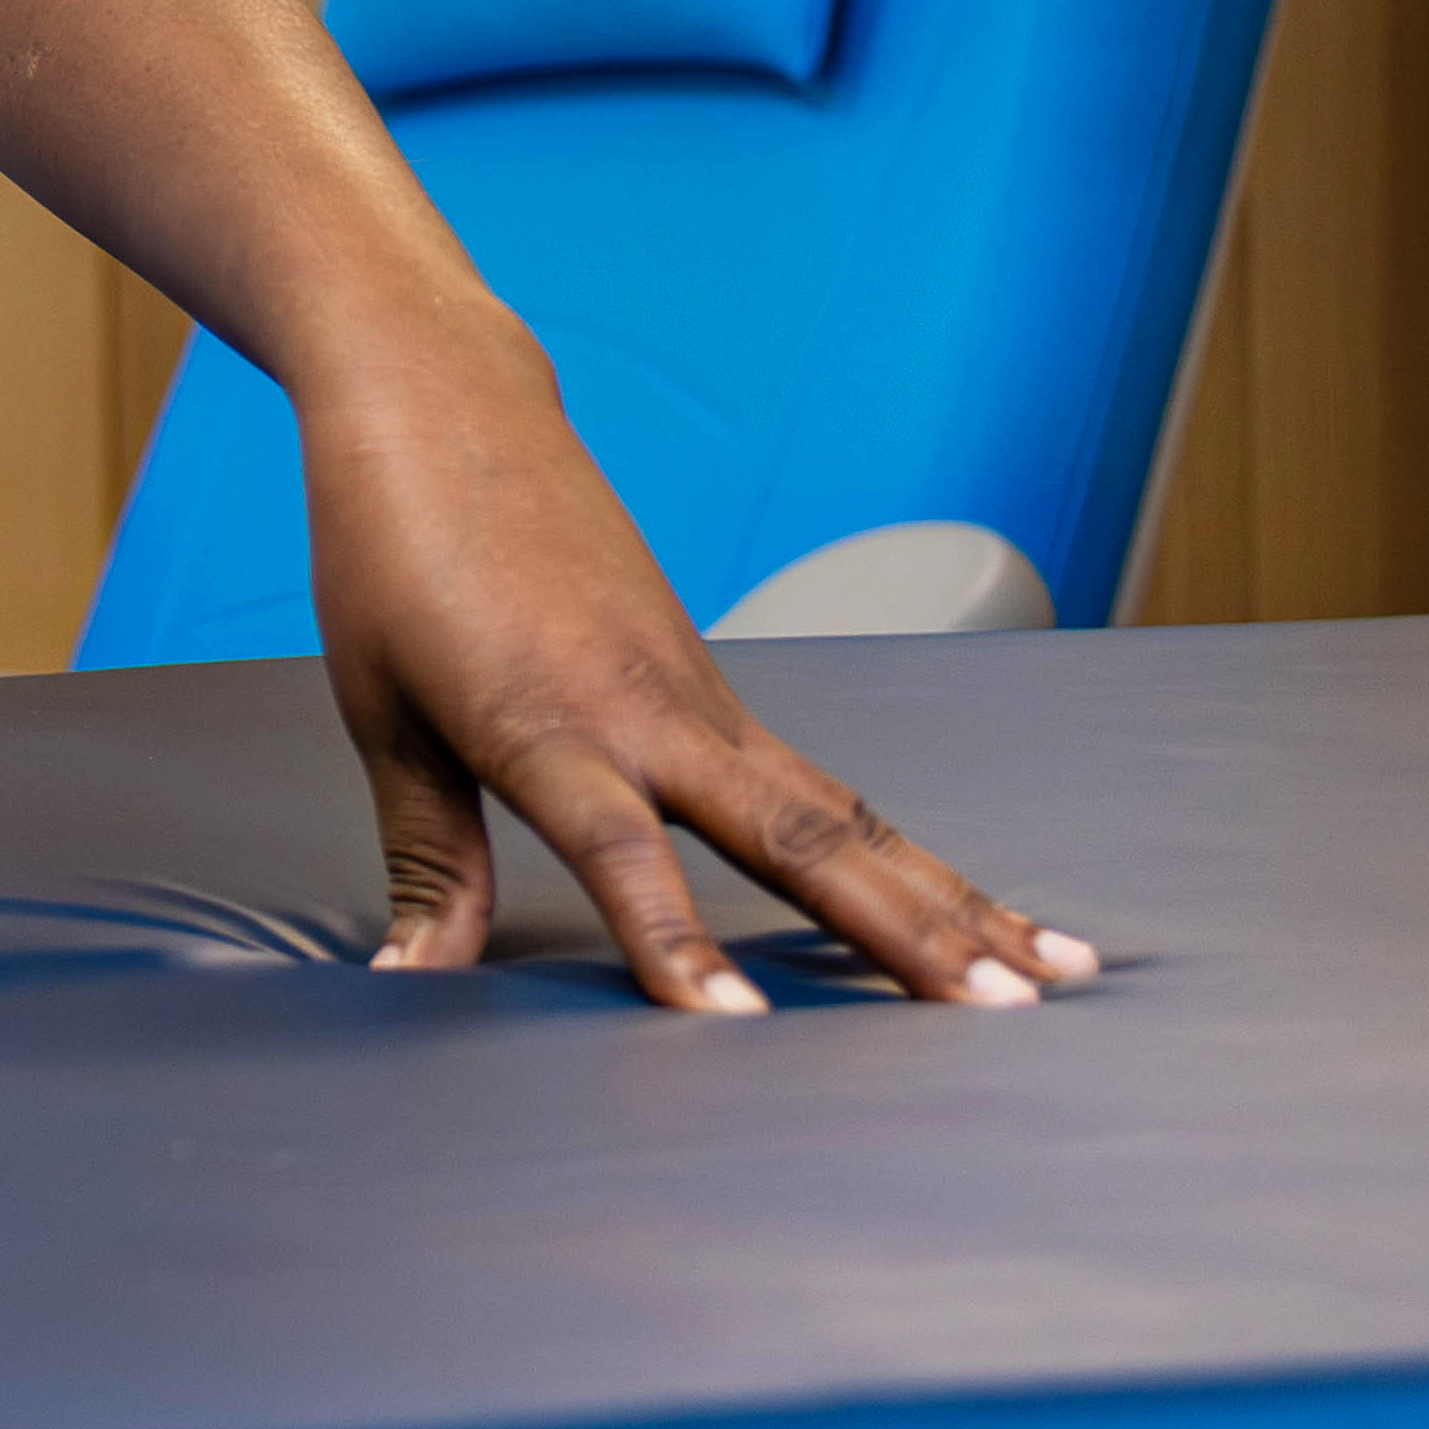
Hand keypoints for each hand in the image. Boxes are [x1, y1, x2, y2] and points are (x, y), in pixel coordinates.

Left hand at [302, 336, 1104, 1014]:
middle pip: (792, 835)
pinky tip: (977, 910)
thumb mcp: (379, 708)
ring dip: (949, 900)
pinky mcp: (719, 687)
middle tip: (997, 1017)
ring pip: (845, 814)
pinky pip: (832, 785)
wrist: (442, 402)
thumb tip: (408, 980)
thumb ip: (425, 856)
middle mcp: (650, 711)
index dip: (672, 938)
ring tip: (1048, 980)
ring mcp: (702, 696)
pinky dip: (911, 852)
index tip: (731, 1025)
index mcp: (543, 719)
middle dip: (900, 934)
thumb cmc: (390, 550)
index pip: (618, 848)